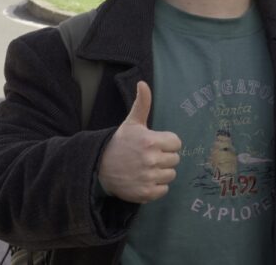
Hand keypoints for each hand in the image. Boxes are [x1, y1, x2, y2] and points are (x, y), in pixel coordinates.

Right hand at [98, 81, 181, 203]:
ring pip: (171, 175)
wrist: (99, 168)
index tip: (155, 144)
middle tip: (148, 156)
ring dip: (161, 172)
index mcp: (151, 141)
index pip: (177, 143)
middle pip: (175, 159)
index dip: (167, 143)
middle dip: (164, 157)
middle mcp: (151, 160)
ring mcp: (148, 177)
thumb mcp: (132, 123)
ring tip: (146, 168)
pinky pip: (164, 190)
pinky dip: (156, 187)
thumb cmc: (120, 143)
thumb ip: (142, 103)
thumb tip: (143, 83)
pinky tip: (144, 180)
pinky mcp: (145, 193)